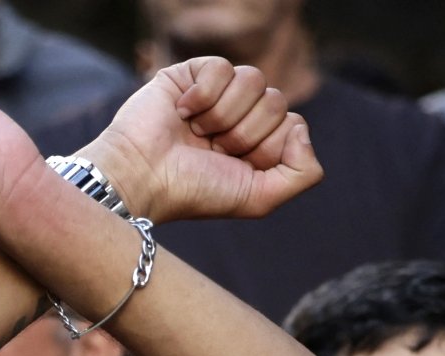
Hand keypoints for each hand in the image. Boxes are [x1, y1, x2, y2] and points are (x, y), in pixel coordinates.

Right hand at [84, 57, 321, 222]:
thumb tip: (302, 127)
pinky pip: (223, 67)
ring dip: (223, 116)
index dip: (268, 147)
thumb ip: (302, 174)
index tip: (235, 166)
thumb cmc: (193, 192)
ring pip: (254, 79)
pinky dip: (203, 97)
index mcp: (257, 145)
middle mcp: (241, 118)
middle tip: (212, 151)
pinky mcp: (194, 73)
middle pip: (277, 101)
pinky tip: (182, 113)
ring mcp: (219, 94)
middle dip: (245, 133)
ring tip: (197, 134)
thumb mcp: (258, 199)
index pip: (292, 125)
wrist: (142, 178)